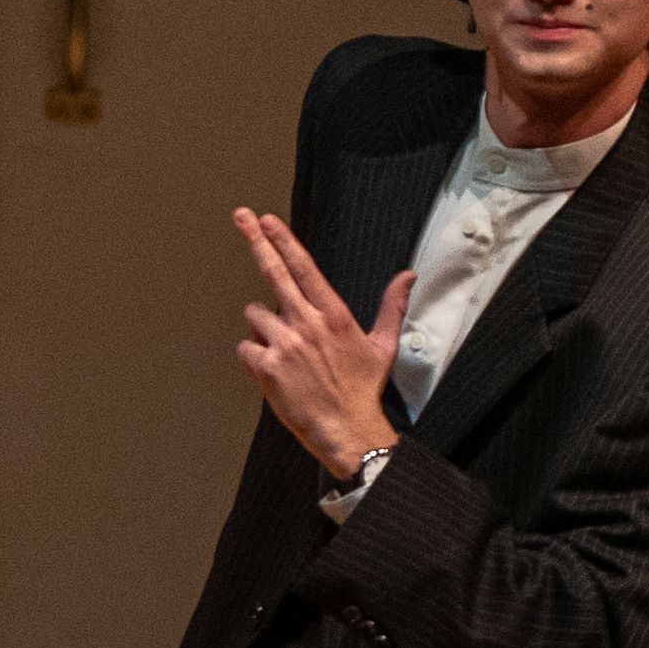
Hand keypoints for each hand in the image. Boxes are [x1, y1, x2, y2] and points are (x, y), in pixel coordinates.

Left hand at [234, 211, 412, 476]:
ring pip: (255, 316)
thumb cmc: (364, 391)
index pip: (304, 267)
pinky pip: (246, 348)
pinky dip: (254, 355)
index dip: (284, 240)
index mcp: (334, 315)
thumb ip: (391, 307)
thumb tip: (407, 276)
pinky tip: (272, 368)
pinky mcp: (267, 367)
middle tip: (241, 216)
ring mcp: (285, 345)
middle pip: (275, 273)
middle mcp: (307, 324)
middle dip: (257, 241)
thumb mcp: (384, 346)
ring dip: (262, 328)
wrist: (349, 431)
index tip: (268, 221)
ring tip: (284, 351)